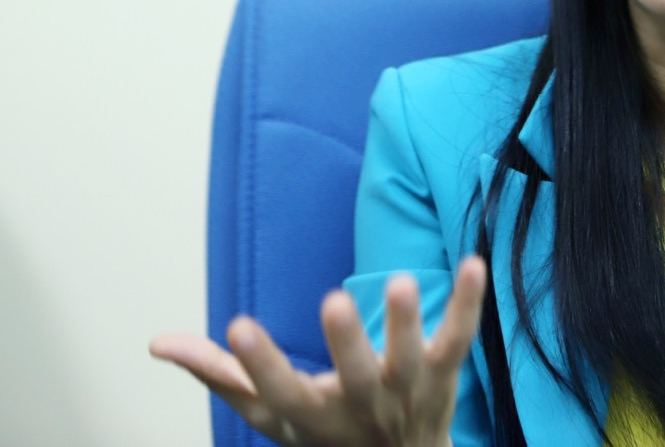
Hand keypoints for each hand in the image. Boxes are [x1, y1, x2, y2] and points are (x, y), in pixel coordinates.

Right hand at [150, 256, 486, 446]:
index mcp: (312, 414)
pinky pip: (460, 337)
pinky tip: (475, 264)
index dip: (256, 363)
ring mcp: (406, 388)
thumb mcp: (272, 413)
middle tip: (333, 299)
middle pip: (354, 376)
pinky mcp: (443, 370)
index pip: (279, 392)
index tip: (237, 324)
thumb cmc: (327, 430)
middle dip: (344, 342)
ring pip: (410, 358)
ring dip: (407, 322)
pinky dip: (469, 303)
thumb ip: (221, 375)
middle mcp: (362, 404)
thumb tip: (159, 342)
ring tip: (403, 280)